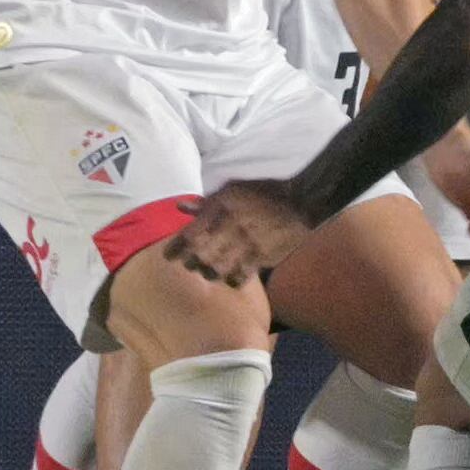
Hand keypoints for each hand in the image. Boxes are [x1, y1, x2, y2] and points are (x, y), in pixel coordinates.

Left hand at [166, 179, 315, 286]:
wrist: (300, 199)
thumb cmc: (261, 193)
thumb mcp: (231, 190)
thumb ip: (205, 204)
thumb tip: (179, 207)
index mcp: (221, 207)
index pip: (189, 234)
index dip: (174, 249)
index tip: (168, 256)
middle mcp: (231, 226)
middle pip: (199, 256)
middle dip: (191, 262)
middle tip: (190, 263)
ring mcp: (247, 243)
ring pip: (216, 270)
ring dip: (209, 272)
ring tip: (209, 270)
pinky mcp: (262, 257)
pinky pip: (238, 277)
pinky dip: (231, 279)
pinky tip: (231, 275)